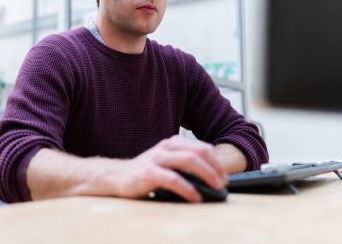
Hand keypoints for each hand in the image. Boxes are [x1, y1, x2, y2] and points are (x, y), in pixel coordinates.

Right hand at [111, 135, 227, 201]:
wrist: (116, 176)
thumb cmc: (145, 171)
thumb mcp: (165, 162)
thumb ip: (183, 164)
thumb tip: (211, 177)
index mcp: (171, 143)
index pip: (200, 147)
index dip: (216, 161)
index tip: (225, 175)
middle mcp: (165, 148)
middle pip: (197, 152)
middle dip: (215, 167)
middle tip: (224, 182)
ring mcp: (156, 159)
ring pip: (188, 161)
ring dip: (206, 174)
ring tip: (216, 187)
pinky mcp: (148, 173)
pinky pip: (172, 179)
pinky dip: (187, 188)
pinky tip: (195, 197)